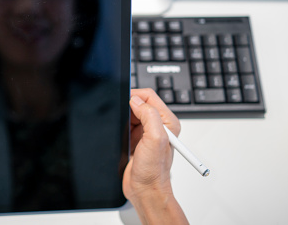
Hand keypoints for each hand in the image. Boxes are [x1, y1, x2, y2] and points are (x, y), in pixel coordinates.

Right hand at [123, 88, 187, 224]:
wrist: (145, 190)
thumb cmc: (154, 172)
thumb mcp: (155, 139)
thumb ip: (149, 115)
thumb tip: (136, 100)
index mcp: (167, 121)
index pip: (149, 96)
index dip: (135, 96)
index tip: (125, 103)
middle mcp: (158, 125)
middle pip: (139, 102)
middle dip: (128, 108)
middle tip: (124, 119)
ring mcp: (146, 132)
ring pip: (130, 113)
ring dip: (124, 118)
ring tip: (125, 132)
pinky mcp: (136, 138)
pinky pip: (125, 124)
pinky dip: (120, 127)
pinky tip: (122, 137)